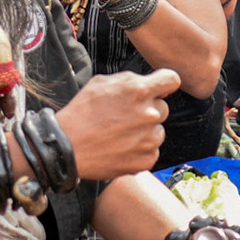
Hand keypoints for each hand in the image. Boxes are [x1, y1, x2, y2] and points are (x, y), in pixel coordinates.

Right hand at [58, 69, 181, 178]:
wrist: (67, 148)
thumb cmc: (81, 114)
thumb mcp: (101, 83)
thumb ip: (129, 81)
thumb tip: (145, 82)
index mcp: (139, 91)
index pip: (172, 79)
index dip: (165, 83)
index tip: (159, 89)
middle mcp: (149, 114)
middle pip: (163, 108)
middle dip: (148, 110)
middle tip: (126, 117)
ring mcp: (150, 139)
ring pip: (158, 131)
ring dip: (145, 132)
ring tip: (120, 135)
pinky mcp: (147, 159)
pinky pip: (151, 151)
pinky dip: (139, 150)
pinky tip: (121, 148)